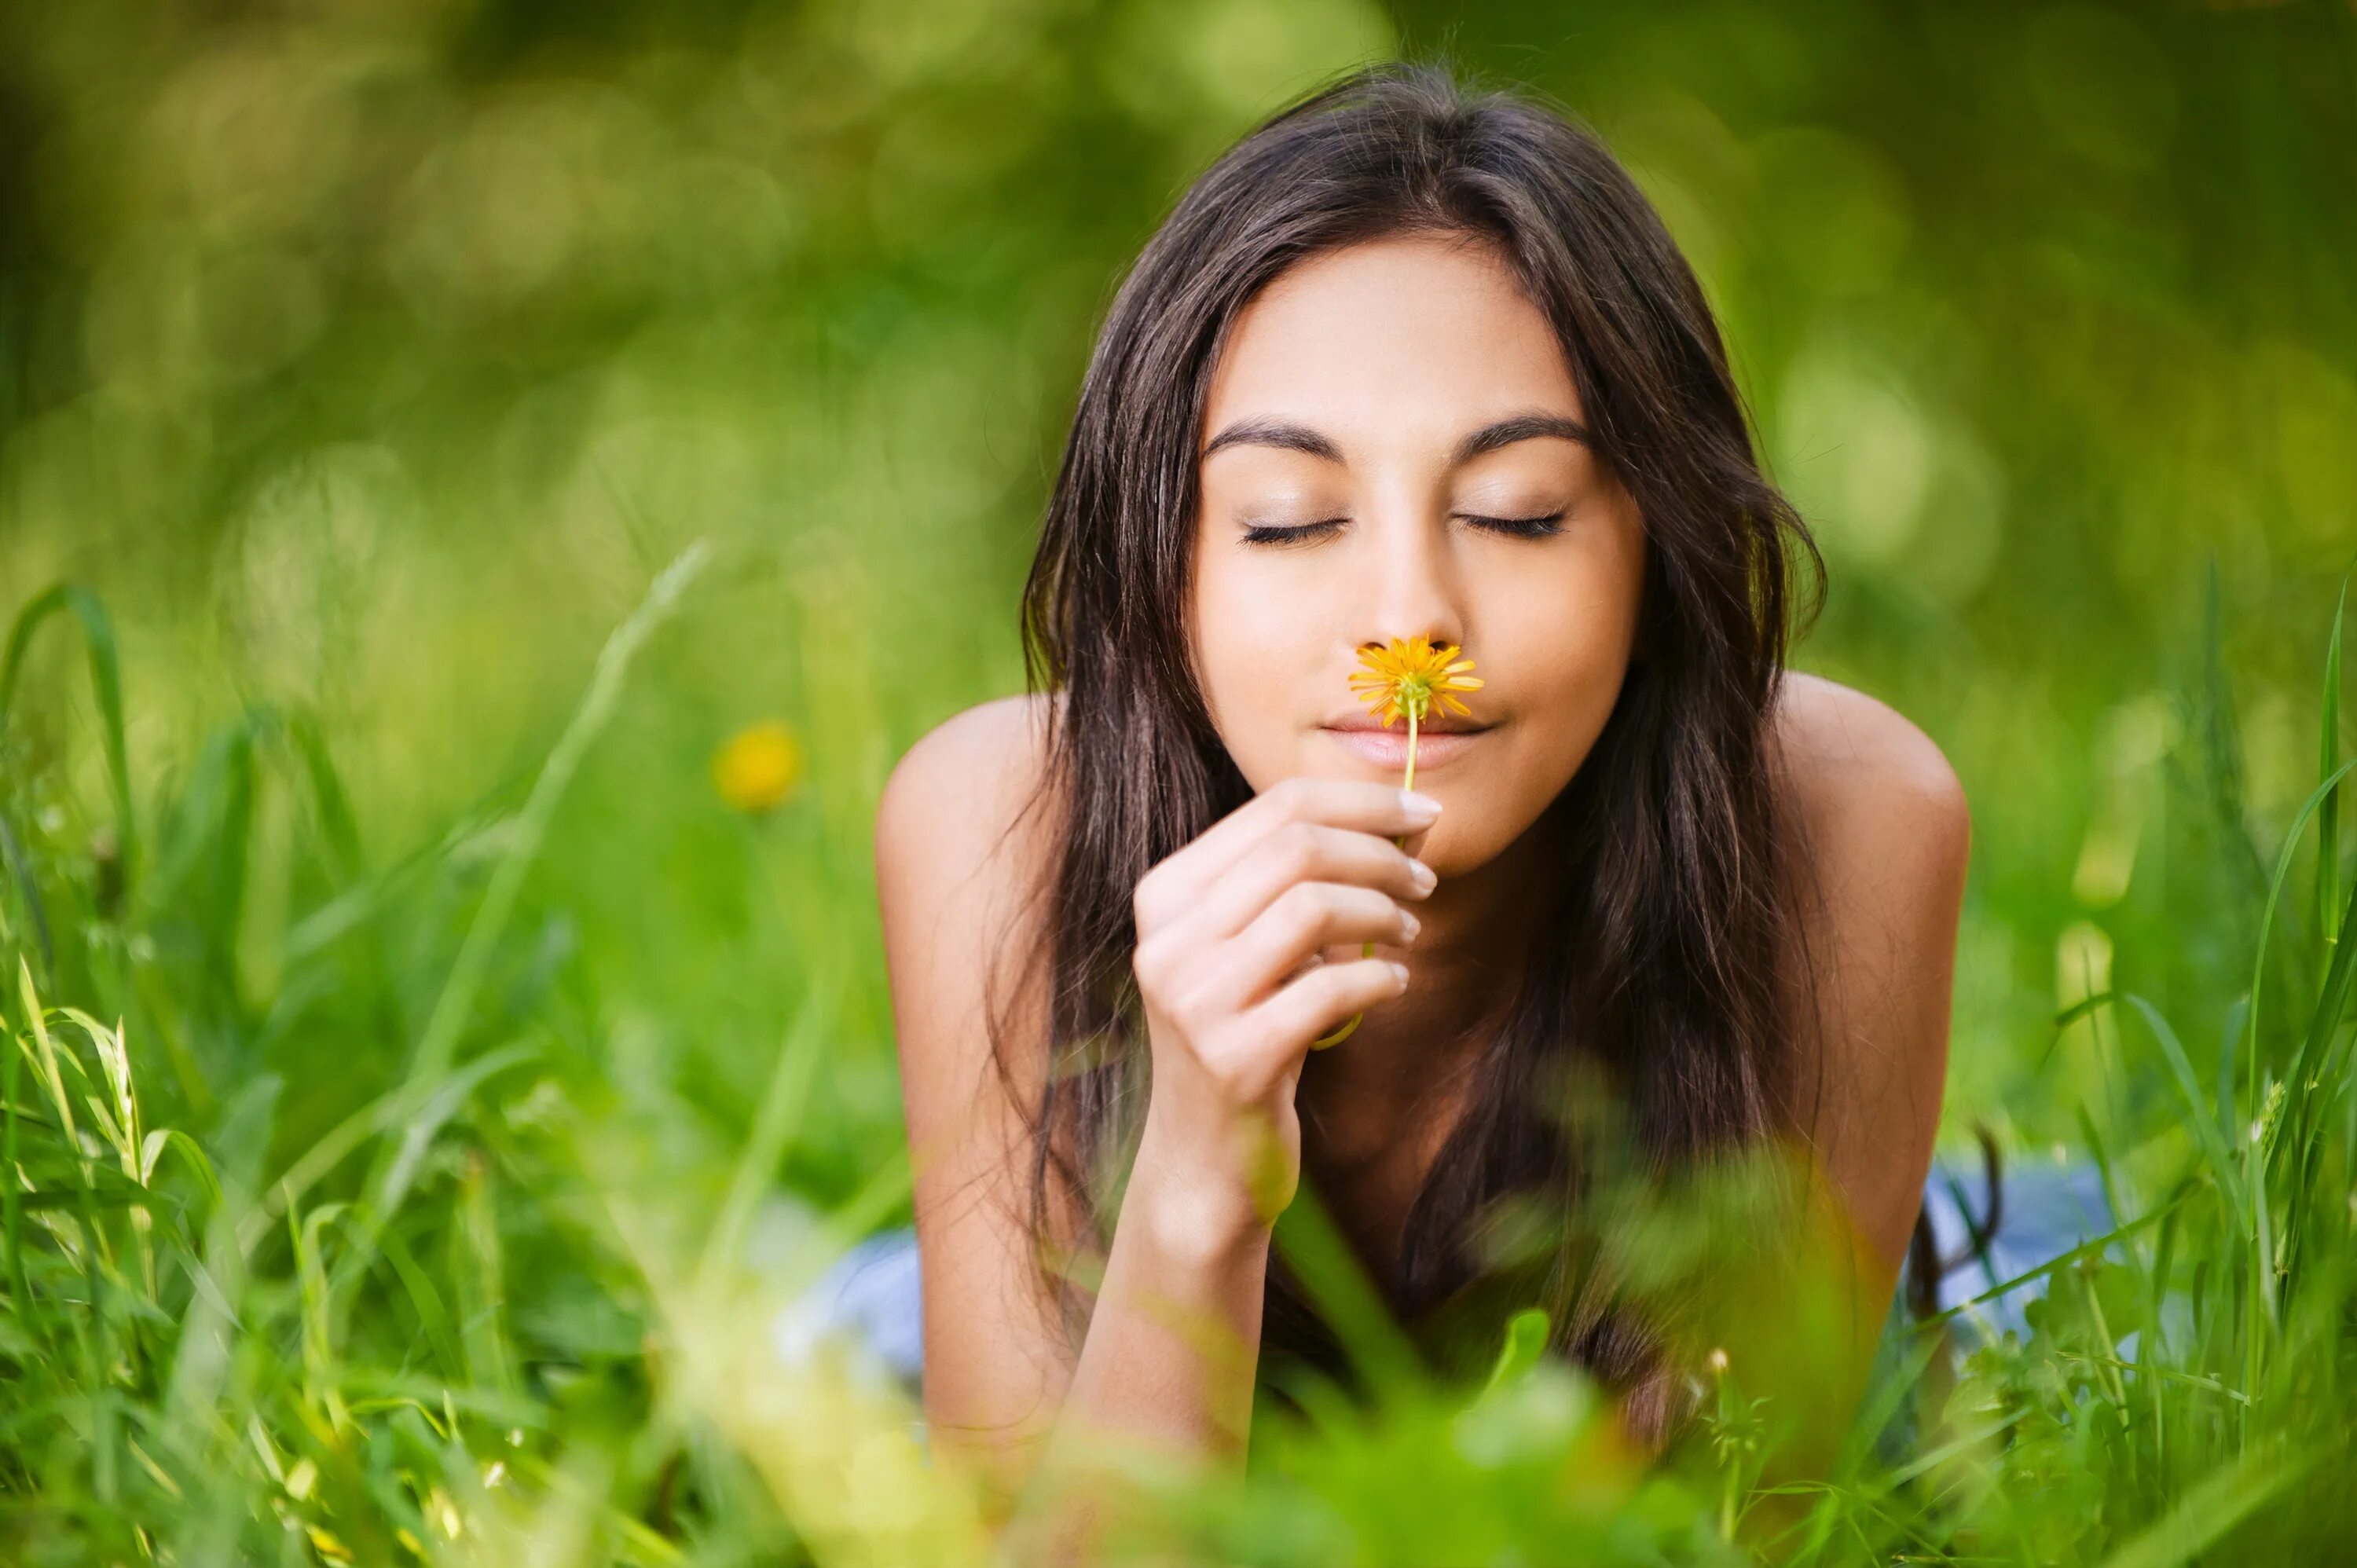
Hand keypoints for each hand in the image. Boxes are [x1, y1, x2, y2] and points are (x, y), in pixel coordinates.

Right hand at [1125, 777, 1440, 1244]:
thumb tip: (1404, 816)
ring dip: (1383, 912)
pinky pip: (1332, 988)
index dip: (1364, 800)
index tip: (1424, 812)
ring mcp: (1195, 1000)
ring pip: (1315, 906)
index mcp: (1165, 894)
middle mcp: (1168, 940)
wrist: (1201, 1158)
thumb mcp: (1249, 947)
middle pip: (1299, 847)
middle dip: (1381, 854)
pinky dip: (1380, 976)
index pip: (1276, 807)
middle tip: (1426, 881)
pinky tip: (1394, 983)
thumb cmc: (1242, 1033)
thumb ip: (1300, 880)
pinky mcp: (1234, 1058)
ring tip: (1408, 933)